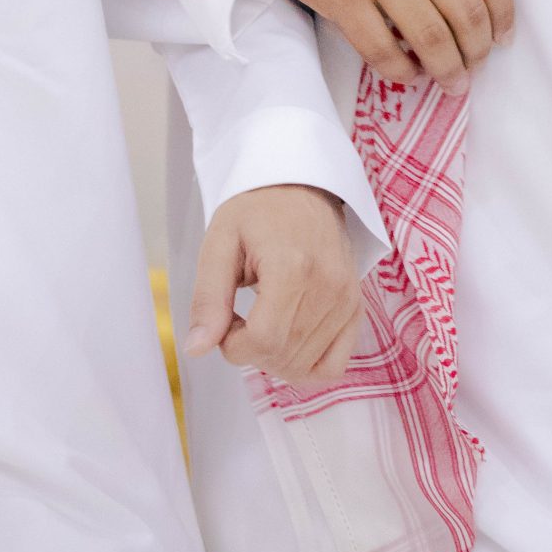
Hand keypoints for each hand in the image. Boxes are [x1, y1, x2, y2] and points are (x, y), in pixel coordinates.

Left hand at [185, 184, 361, 385]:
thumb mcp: (219, 242)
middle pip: (283, 356)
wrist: (301, 185)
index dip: (233, 345)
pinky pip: (334, 365)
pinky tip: (287, 341)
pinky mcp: (355, 307)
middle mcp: (328, 286)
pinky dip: (306, 366)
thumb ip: (208, 298)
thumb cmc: (256, 209)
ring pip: (305, 366)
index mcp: (292, 267)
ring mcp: (346, 299)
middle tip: (239, 320)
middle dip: (250, 351)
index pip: (263, 340)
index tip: (224, 323)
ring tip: (262, 322)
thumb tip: (196, 349)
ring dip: (274, 358)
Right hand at [262, 0, 513, 95]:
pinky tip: (408, 74)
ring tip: (452, 81)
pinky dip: (403, 72)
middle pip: (466, 13)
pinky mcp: (343, 0)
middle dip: (478, 50)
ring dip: (449, 70)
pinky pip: (383, 51)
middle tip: (475, 64)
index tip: (503, 37)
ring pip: (432, 38)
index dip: (504, 14)